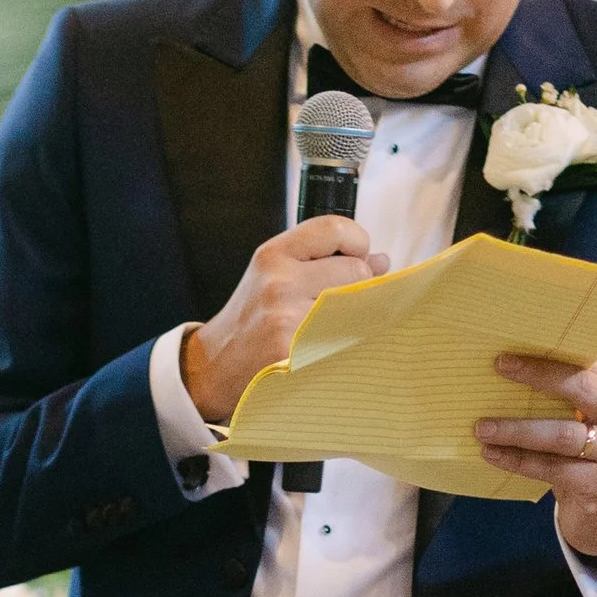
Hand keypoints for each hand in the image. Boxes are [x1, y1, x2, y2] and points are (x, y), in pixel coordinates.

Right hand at [182, 217, 387, 425]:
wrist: (214, 367)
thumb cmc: (253, 321)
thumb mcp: (274, 275)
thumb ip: (323, 262)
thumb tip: (382, 261)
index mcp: (273, 255)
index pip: (335, 229)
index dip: (358, 242)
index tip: (359, 258)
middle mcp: (278, 282)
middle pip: (356, 272)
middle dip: (358, 289)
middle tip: (339, 305)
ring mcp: (285, 319)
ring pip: (356, 310)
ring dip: (353, 321)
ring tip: (329, 330)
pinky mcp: (293, 354)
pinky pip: (344, 342)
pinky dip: (345, 347)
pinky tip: (326, 352)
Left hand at [474, 350, 596, 559]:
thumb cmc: (588, 462)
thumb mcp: (588, 426)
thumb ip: (567, 402)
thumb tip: (509, 376)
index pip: (589, 365)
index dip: (550, 358)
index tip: (510, 355)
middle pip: (581, 389)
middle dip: (538, 376)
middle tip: (500, 369)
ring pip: (562, 435)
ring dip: (517, 429)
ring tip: (482, 428)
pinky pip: (553, 468)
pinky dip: (519, 461)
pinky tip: (493, 455)